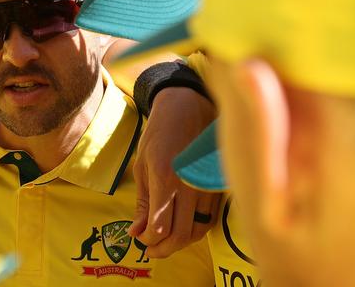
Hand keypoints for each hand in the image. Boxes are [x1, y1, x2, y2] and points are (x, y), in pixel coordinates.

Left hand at [129, 87, 220, 257]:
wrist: (187, 105)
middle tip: (151, 250)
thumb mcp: (142, 165)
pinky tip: (183, 228)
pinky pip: (210, 218)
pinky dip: (196, 230)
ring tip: (165, 241)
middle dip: (163, 248)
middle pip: (180, 234)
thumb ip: (142, 202)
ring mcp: (207, 185)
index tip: (140, 240)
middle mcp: (189, 183)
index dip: (148, 240)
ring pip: (198, 230)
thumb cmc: (159, 133)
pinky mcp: (218, 185)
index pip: (159, 226)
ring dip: (180, 242)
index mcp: (165, 177)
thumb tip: (137, 233)